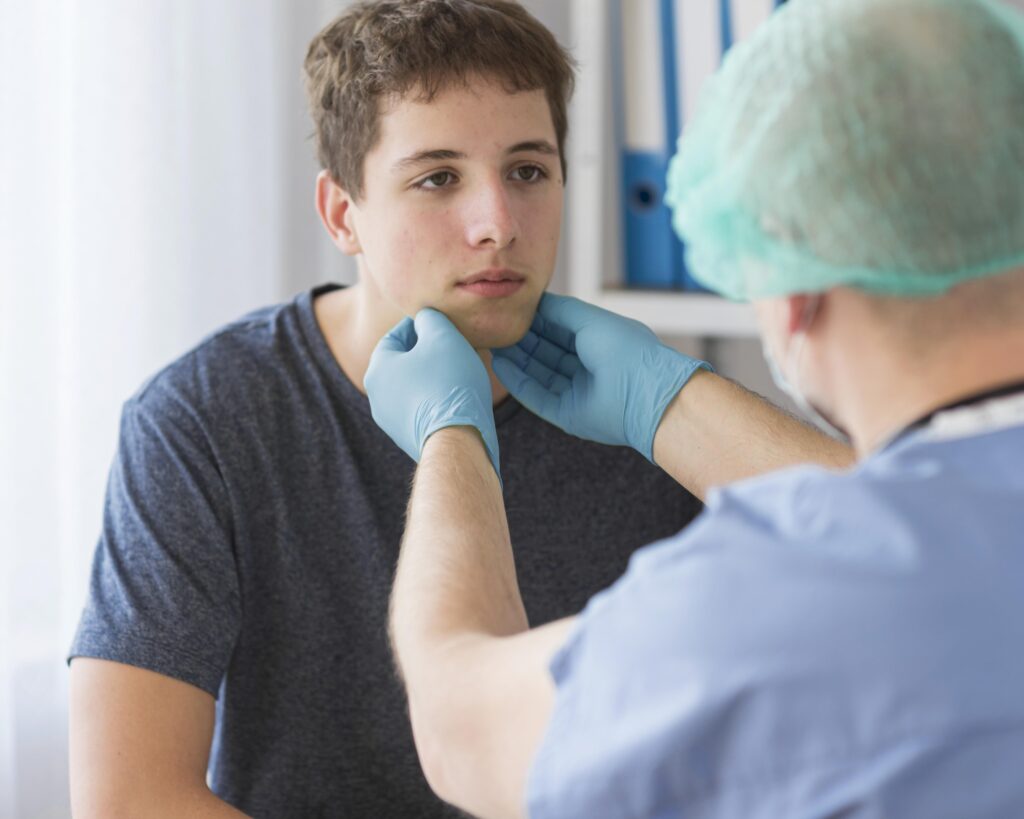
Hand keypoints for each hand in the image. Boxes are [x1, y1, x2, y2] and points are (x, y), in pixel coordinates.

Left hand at [366, 309, 499, 476]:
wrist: (457, 441)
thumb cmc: (448, 384)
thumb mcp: (442, 336)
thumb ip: (431, 319)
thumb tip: (426, 318)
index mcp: (377, 368)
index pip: (396, 336)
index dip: (421, 325)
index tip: (443, 324)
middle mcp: (377, 397)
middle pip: (404, 362)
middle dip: (428, 352)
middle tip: (454, 346)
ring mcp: (392, 421)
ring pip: (414, 387)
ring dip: (434, 376)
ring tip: (460, 371)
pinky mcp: (409, 439)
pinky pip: (422, 409)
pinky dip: (437, 399)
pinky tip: (457, 397)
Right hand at [492, 293, 710, 460]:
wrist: (645, 393)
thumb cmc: (624, 348)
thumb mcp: (590, 319)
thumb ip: (560, 310)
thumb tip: (536, 302)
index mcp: (598, 342)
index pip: (560, 329)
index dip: (536, 320)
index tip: (511, 309)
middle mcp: (588, 367)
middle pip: (547, 351)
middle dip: (522, 339)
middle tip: (495, 326)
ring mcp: (577, 392)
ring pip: (539, 372)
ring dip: (516, 358)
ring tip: (491, 343)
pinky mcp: (567, 414)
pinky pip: (536, 396)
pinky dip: (517, 381)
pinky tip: (499, 365)